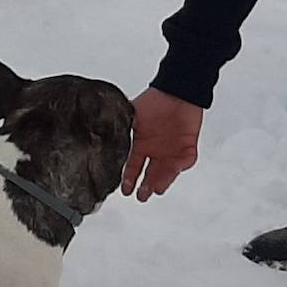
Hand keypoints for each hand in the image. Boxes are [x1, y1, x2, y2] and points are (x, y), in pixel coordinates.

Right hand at [121, 87, 202, 201]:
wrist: (177, 90)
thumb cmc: (153, 101)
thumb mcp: (131, 116)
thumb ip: (119, 129)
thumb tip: (99, 136)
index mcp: (140, 144)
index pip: (132, 167)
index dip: (129, 179)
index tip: (125, 190)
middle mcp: (155, 150)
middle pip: (149, 174)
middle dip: (145, 187)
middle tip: (142, 195)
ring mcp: (171, 150)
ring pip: (166, 172)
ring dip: (162, 181)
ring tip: (156, 189)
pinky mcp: (187, 146)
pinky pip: (186, 160)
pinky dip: (181, 166)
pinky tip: (175, 169)